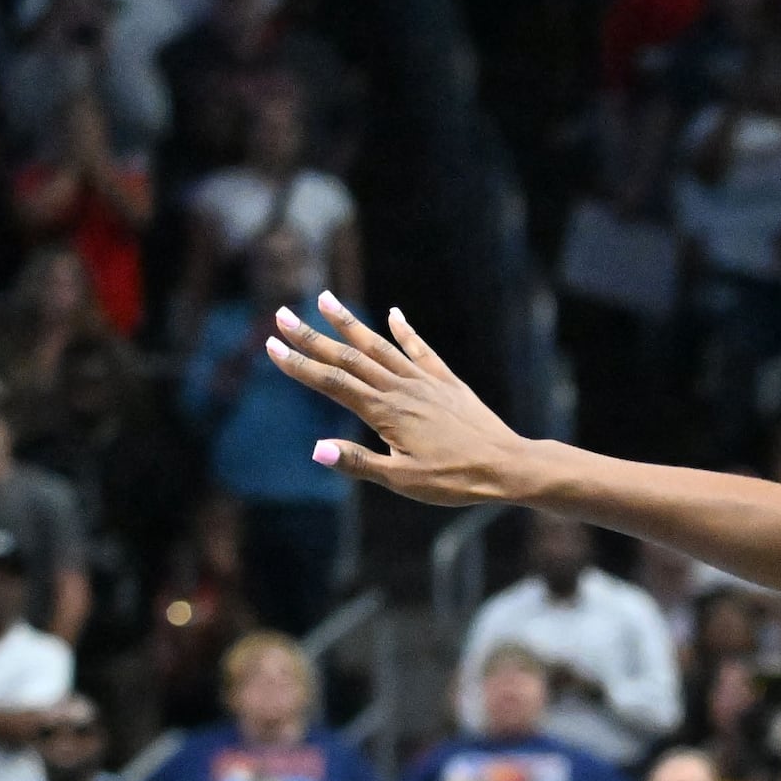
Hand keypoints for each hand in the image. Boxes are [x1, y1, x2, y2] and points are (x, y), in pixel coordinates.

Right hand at [267, 295, 535, 508]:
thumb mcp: (404, 480)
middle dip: (312, 337)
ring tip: (326, 300)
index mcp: (385, 412)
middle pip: (349, 357)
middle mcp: (402, 389)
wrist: (509, 465)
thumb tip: (316, 450)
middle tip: (282, 315)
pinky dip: (406, 331)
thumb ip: (359, 463)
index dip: (300, 365)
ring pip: (381, 346)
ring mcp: (426, 382)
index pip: (333, 383)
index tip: (271, 346)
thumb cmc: (457, 479)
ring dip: (351, 324)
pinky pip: (422, 351)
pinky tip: (394, 314)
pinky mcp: (448, 382)